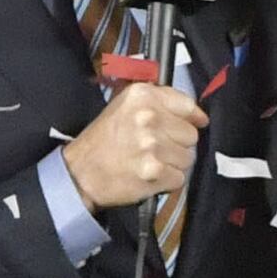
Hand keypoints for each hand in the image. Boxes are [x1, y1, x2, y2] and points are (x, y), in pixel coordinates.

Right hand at [63, 79, 207, 207]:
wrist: (80, 173)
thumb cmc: (103, 140)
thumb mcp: (124, 105)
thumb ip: (158, 101)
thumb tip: (196, 113)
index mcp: (143, 96)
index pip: (188, 105)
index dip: (192, 118)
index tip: (194, 124)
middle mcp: (149, 117)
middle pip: (191, 135)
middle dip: (178, 144)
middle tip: (157, 148)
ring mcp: (152, 145)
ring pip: (187, 158)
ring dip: (173, 164)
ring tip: (151, 162)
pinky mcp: (154, 171)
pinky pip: (179, 178)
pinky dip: (167, 181)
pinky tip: (150, 175)